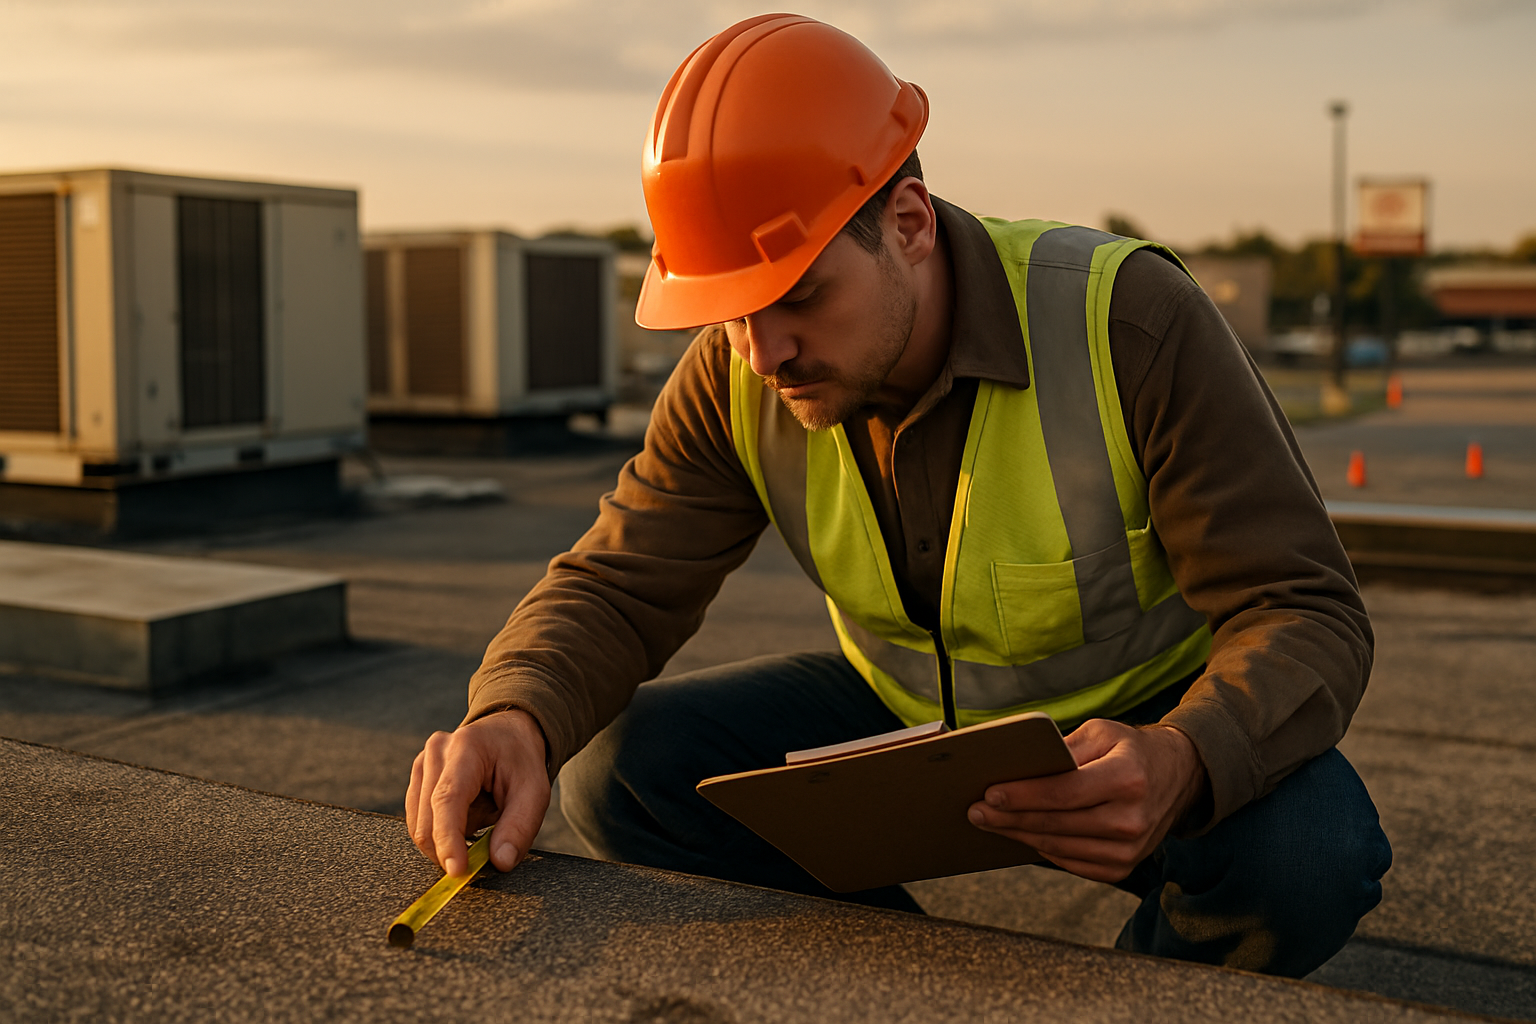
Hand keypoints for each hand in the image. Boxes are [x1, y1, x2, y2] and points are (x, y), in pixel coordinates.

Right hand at [406, 709, 550, 875]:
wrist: (508, 734)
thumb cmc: (521, 760)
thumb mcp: (535, 791)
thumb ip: (519, 827)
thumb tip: (500, 862)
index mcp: (466, 748)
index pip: (447, 800)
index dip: (448, 839)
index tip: (456, 871)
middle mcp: (435, 753)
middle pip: (428, 819)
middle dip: (452, 847)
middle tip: (487, 849)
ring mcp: (421, 765)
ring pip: (421, 825)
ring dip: (451, 836)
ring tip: (483, 814)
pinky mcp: (416, 779)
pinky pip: (421, 821)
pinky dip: (445, 829)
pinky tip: (469, 814)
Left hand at [966, 720, 1206, 882]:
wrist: (1178, 777)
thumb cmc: (1131, 750)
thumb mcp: (1101, 733)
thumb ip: (1063, 750)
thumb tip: (1018, 768)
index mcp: (1127, 778)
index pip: (1063, 792)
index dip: (1023, 795)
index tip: (989, 793)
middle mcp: (1131, 819)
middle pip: (1055, 824)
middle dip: (1009, 818)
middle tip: (976, 811)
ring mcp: (1130, 849)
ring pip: (1058, 847)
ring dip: (1019, 836)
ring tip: (991, 823)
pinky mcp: (1123, 867)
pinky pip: (1071, 863)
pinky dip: (1043, 850)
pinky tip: (1022, 836)